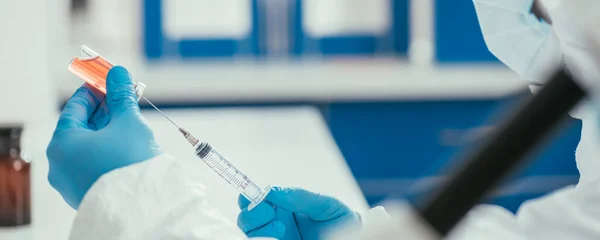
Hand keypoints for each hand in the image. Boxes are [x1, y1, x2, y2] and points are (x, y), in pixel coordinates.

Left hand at [47, 66, 160, 208]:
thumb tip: (117, 73)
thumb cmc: (130, 163)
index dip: (95, 89)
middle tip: (124, 97)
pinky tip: (126, 143)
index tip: (108, 80)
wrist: (143, 207)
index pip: (76, 107)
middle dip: (105, 110)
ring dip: (108, 130)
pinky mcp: (86, 192)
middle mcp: (60, 163)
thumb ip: (121, 95)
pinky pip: (93, 163)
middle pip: (82, 127)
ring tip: (130, 119)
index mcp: (63, 143)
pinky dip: (107, 150)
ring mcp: (71, 181)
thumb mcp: (128, 122)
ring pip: (89, 146)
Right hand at [237, 187, 359, 239]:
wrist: (354, 236)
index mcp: (280, 206)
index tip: (260, 198)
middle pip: (245, 219)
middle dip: (252, 215)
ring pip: (249, 235)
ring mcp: (275, 238)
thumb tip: (271, 191)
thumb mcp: (323, 204)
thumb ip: (299, 197)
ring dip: (259, 229)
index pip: (252, 200)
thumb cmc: (341, 219)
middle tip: (272, 213)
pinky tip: (280, 237)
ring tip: (281, 227)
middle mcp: (273, 223)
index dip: (248, 197)